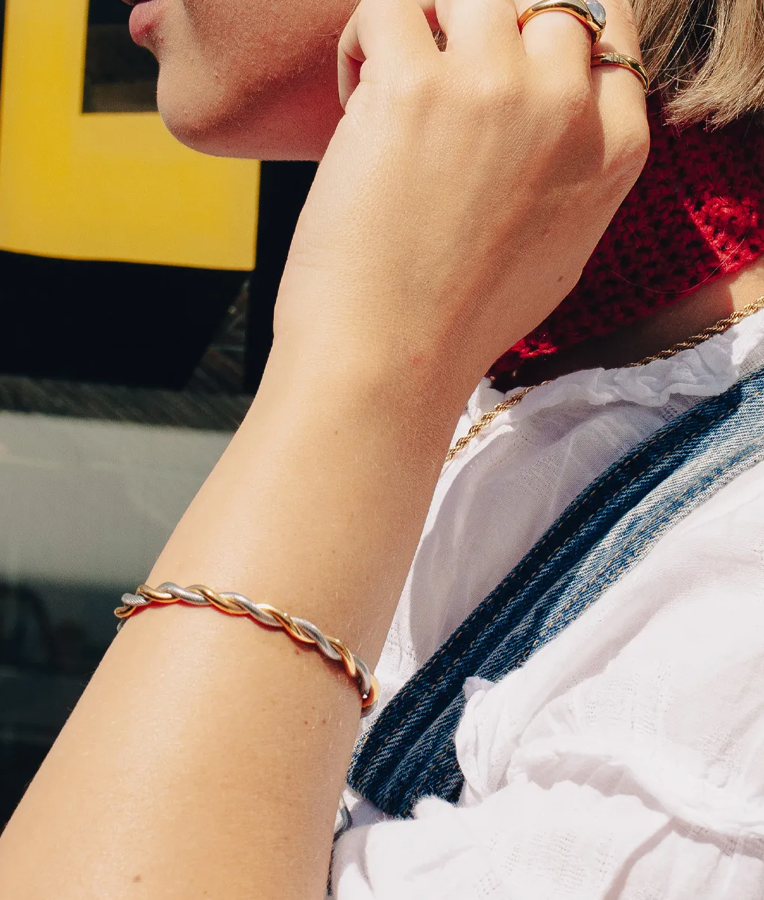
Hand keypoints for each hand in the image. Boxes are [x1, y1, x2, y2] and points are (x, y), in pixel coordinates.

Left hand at [273, 0, 648, 399]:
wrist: (391, 363)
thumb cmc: (460, 322)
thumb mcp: (557, 252)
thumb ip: (573, 171)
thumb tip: (555, 113)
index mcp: (615, 150)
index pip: (608, 36)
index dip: (547, 44)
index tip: (500, 75)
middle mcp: (566, 108)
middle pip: (542, 4)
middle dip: (487, 36)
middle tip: (438, 95)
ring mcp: (495, 90)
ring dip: (428, 26)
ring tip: (392, 89)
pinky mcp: (414, 89)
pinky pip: (390, 2)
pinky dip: (365, 37)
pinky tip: (356, 95)